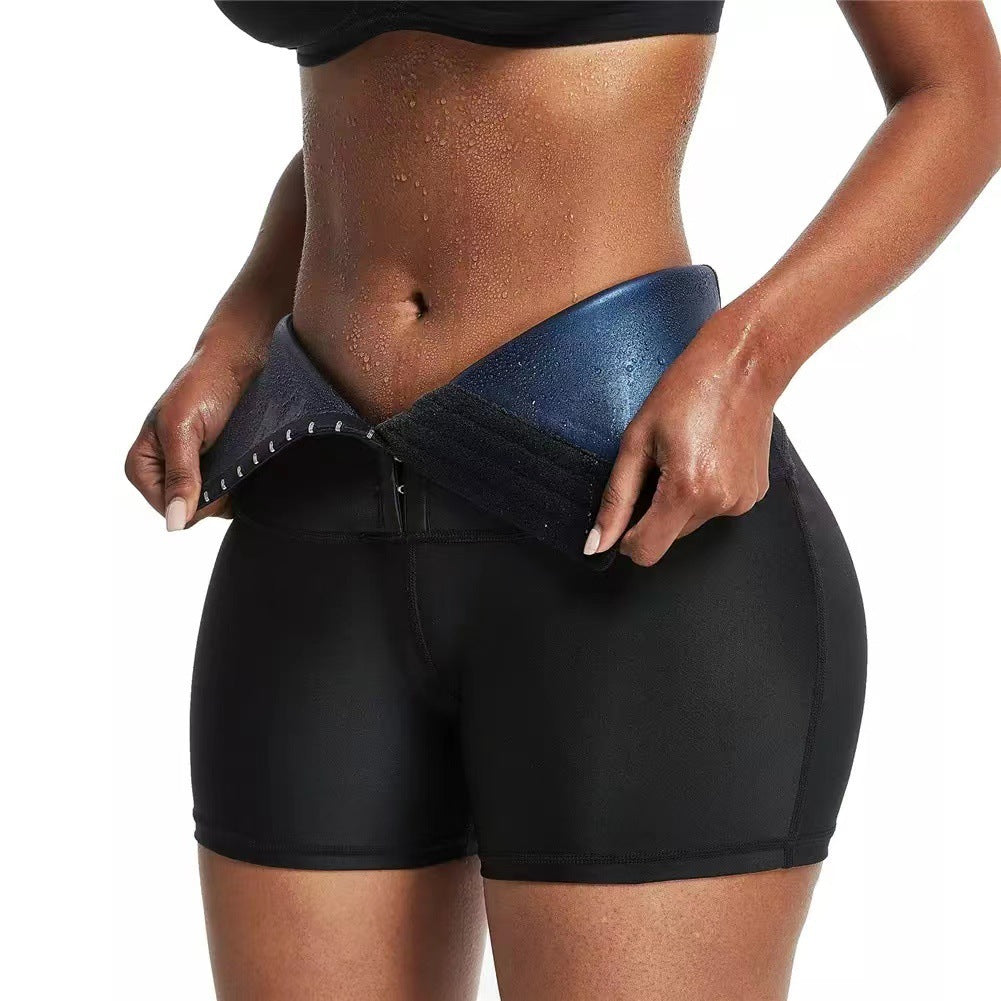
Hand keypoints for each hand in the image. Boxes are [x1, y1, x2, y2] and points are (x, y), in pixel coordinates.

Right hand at [125, 343, 258, 530]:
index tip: (218, 479)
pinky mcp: (211, 466)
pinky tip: (244, 465)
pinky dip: (238, 484)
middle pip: (190, 511)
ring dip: (229, 489)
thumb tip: (175, 521)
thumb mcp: (185, 430)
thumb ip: (180, 476)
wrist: (236, 361)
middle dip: (214, 496)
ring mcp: (187, 470)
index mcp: (141, 465)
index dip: (197, 503)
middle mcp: (161, 472)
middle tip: (229, 463)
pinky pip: (225, 492)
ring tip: (237, 460)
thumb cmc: (204, 386)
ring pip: (210, 504)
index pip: (170, 511)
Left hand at [586, 309, 780, 565]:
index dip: (626, 538)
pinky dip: (704, 491)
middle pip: (668, 536)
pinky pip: (715, 507)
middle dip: (654, 509)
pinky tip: (707, 455)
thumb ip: (615, 498)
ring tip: (685, 454)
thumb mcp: (636, 440)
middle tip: (659, 463)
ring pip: (690, 522)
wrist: (744, 364)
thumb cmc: (689, 389)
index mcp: (687, 491)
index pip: (646, 551)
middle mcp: (719, 503)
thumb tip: (598, 542)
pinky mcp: (754, 493)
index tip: (624, 514)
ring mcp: (741, 500)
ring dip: (679, 499)